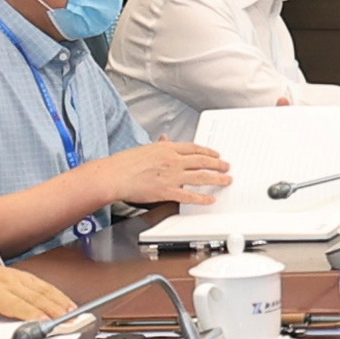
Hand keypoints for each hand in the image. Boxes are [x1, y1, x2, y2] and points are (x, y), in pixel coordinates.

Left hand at [0, 252, 72, 324]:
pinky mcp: (25, 277)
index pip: (14, 304)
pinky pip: (44, 285)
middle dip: (54, 311)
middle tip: (69, 323)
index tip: (44, 323)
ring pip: (43, 290)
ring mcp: (18, 278)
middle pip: (35, 297)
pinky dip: (59, 295)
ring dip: (61, 303)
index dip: (30, 313)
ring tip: (75, 315)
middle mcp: (7, 282)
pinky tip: (68, 304)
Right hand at [103, 141, 232, 207]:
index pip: (194, 148)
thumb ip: (159, 145)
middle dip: (218, 164)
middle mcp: (172, 160)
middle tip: (226, 167)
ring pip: (201, 177)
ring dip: (217, 179)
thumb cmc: (124, 163)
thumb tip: (167, 139)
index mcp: (167, 148)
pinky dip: (202, 198)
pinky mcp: (166, 191)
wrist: (113, 175)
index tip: (216, 155)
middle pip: (202, 161)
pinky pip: (189, 195)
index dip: (208, 152)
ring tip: (226, 180)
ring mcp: (171, 176)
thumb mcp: (145, 148)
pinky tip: (210, 199)